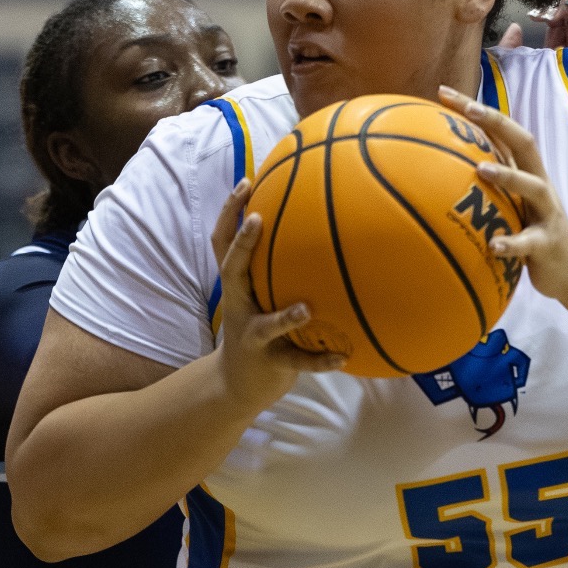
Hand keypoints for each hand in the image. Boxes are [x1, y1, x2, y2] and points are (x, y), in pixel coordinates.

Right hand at [209, 179, 344, 407]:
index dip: (230, 213)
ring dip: (285, 317)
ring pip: (265, 325)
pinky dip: (319, 359)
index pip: (224, 243)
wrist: (239, 384)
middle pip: (232, 271)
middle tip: (257, 220)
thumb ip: (276, 266)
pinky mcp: (271, 362)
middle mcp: (240, 306)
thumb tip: (316, 224)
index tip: (246, 182)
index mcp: (239, 286)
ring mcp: (253, 335)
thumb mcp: (261, 295)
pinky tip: (343, 356)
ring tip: (306, 309)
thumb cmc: (259, 329)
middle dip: (242, 245)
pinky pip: (297, 361)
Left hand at [438, 84, 567, 302]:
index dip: (477, 110)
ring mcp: (546, 213)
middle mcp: (540, 185)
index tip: (444, 93)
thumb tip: (437, 174)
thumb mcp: (511, 206)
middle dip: (497, 122)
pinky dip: (511, 243)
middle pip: (524, 143)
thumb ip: (486, 187)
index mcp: (528, 172)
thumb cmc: (533, 234)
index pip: (504, 132)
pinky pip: (529, 243)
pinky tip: (493, 245)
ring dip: (508, 176)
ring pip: (533, 187)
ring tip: (480, 170)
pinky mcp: (548, 244)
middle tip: (469, 109)